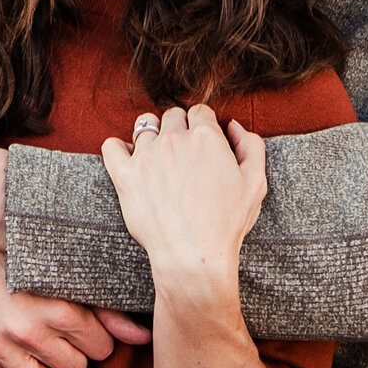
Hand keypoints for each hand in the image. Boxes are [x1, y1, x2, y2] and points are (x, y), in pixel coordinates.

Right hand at [0, 234, 151, 367]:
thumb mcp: (64, 271)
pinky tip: (10, 345)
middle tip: (58, 329)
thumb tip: (144, 338)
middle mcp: (26, 329)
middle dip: (72, 351)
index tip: (85, 322)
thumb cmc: (18, 247)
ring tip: (36, 341)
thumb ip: (106, 308)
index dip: (96, 335)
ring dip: (42, 367)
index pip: (102, 348)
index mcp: (57, 307)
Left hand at [100, 105, 265, 301]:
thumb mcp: (256, 182)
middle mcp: (174, 140)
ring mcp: (146, 156)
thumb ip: (251, 146)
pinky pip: (111, 147)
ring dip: (152, 136)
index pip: (200, 112)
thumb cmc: (226, 223)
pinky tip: (129, 158)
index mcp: (206, 137)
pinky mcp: (124, 175)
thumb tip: (234, 126)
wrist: (193, 255)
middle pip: (172, 116)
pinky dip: (118, 148)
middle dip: (179, 128)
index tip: (203, 142)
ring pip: (144, 127)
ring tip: (158, 157)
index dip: (204, 125)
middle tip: (184, 153)